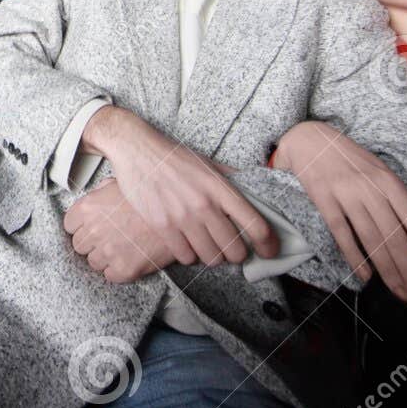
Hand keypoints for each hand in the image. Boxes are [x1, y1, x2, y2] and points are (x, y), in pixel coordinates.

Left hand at [63, 179, 174, 282]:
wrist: (180, 215)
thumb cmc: (151, 196)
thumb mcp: (122, 184)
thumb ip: (101, 192)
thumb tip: (95, 197)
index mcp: (89, 207)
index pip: (69, 225)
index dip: (80, 226)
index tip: (90, 227)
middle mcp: (94, 230)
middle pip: (79, 245)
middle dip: (91, 242)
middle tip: (109, 237)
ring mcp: (108, 251)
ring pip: (93, 262)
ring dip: (104, 257)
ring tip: (122, 246)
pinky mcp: (124, 269)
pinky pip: (110, 275)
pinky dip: (118, 269)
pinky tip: (130, 256)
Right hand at [82, 106, 277, 267]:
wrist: (137, 150)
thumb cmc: (174, 156)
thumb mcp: (208, 163)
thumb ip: (231, 179)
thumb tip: (253, 189)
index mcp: (221, 188)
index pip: (255, 225)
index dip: (268, 244)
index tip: (269, 251)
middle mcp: (204, 204)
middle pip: (234, 250)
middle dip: (237, 254)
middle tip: (232, 250)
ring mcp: (182, 217)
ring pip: (211, 258)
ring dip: (214, 258)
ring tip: (211, 249)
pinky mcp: (162, 226)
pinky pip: (185, 257)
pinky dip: (190, 256)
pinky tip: (189, 246)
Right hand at [273, 120, 406, 309]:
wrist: (308, 138)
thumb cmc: (351, 161)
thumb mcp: (384, 178)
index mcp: (390, 182)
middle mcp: (371, 187)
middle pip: (398, 237)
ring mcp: (346, 193)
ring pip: (373, 239)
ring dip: (390, 272)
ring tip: (403, 295)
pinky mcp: (322, 198)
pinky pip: (341, 232)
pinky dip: (355, 256)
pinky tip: (367, 277)